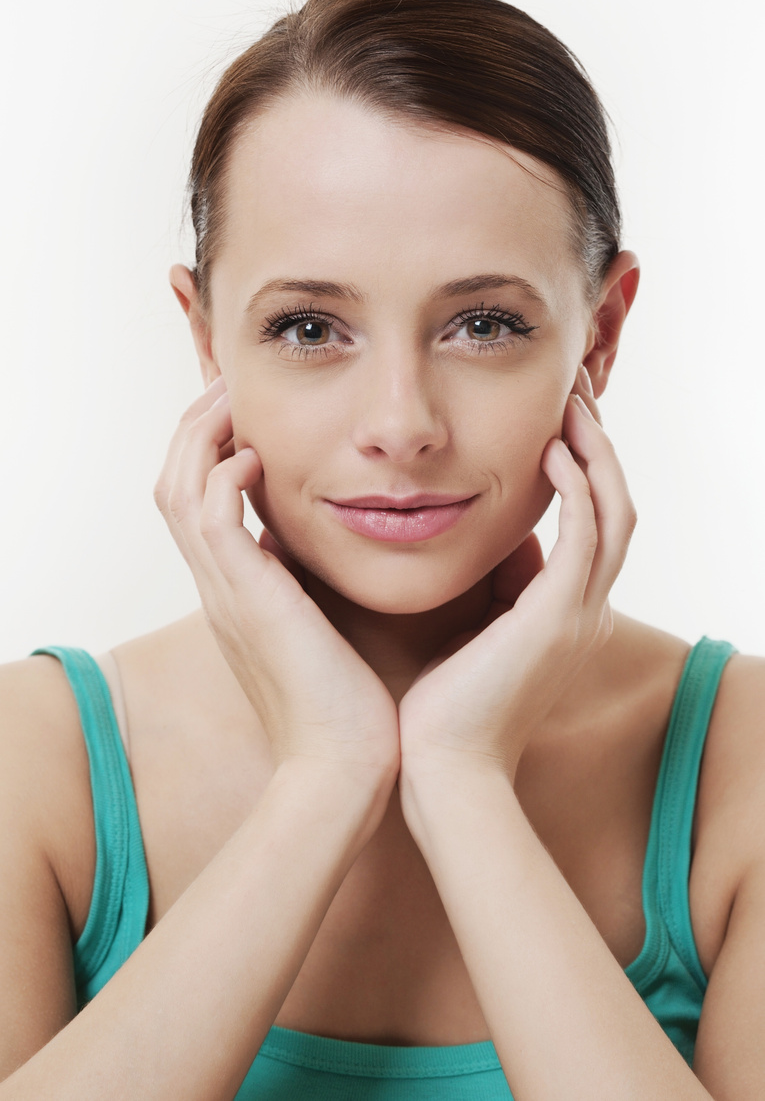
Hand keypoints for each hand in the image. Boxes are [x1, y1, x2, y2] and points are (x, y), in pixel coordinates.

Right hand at [153, 376, 399, 784]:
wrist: (345, 769)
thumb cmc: (351, 708)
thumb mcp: (327, 630)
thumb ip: (319, 586)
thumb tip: (336, 546)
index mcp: (239, 591)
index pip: (202, 501)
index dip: (213, 450)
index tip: (249, 413)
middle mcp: (221, 587)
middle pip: (176, 482)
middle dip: (198, 428)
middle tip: (230, 388)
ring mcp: (226, 593)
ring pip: (180, 490)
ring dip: (201, 437)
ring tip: (233, 399)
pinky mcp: (246, 600)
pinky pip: (210, 520)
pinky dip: (223, 476)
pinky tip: (257, 455)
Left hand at [397, 367, 636, 785]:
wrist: (441, 768)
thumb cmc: (441, 708)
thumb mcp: (473, 631)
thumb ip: (491, 586)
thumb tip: (492, 543)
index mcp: (564, 614)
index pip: (592, 523)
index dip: (582, 469)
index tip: (555, 421)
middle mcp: (583, 610)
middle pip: (615, 506)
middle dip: (599, 446)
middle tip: (576, 393)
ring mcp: (578, 614)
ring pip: (613, 512)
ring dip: (598, 454)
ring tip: (573, 403)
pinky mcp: (557, 617)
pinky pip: (586, 535)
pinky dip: (577, 489)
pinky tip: (553, 450)